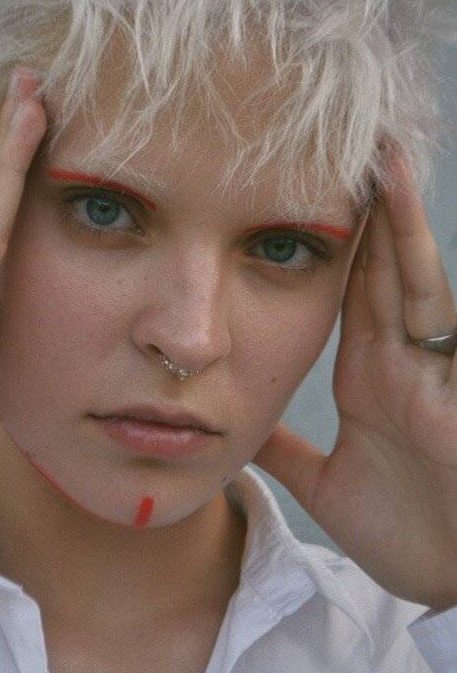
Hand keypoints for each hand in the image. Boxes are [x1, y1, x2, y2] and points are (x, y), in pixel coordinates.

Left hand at [253, 150, 456, 609]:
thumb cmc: (410, 534)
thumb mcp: (327, 485)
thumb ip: (286, 451)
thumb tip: (236, 429)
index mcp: (371, 376)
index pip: (350, 290)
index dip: (336, 238)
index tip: (306, 186)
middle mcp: (400, 359)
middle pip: (379, 266)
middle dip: (367, 204)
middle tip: (346, 137)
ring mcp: (428, 367)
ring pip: (409, 277)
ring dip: (395, 218)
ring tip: (377, 156)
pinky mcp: (448, 386)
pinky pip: (434, 315)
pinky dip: (416, 267)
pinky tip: (404, 223)